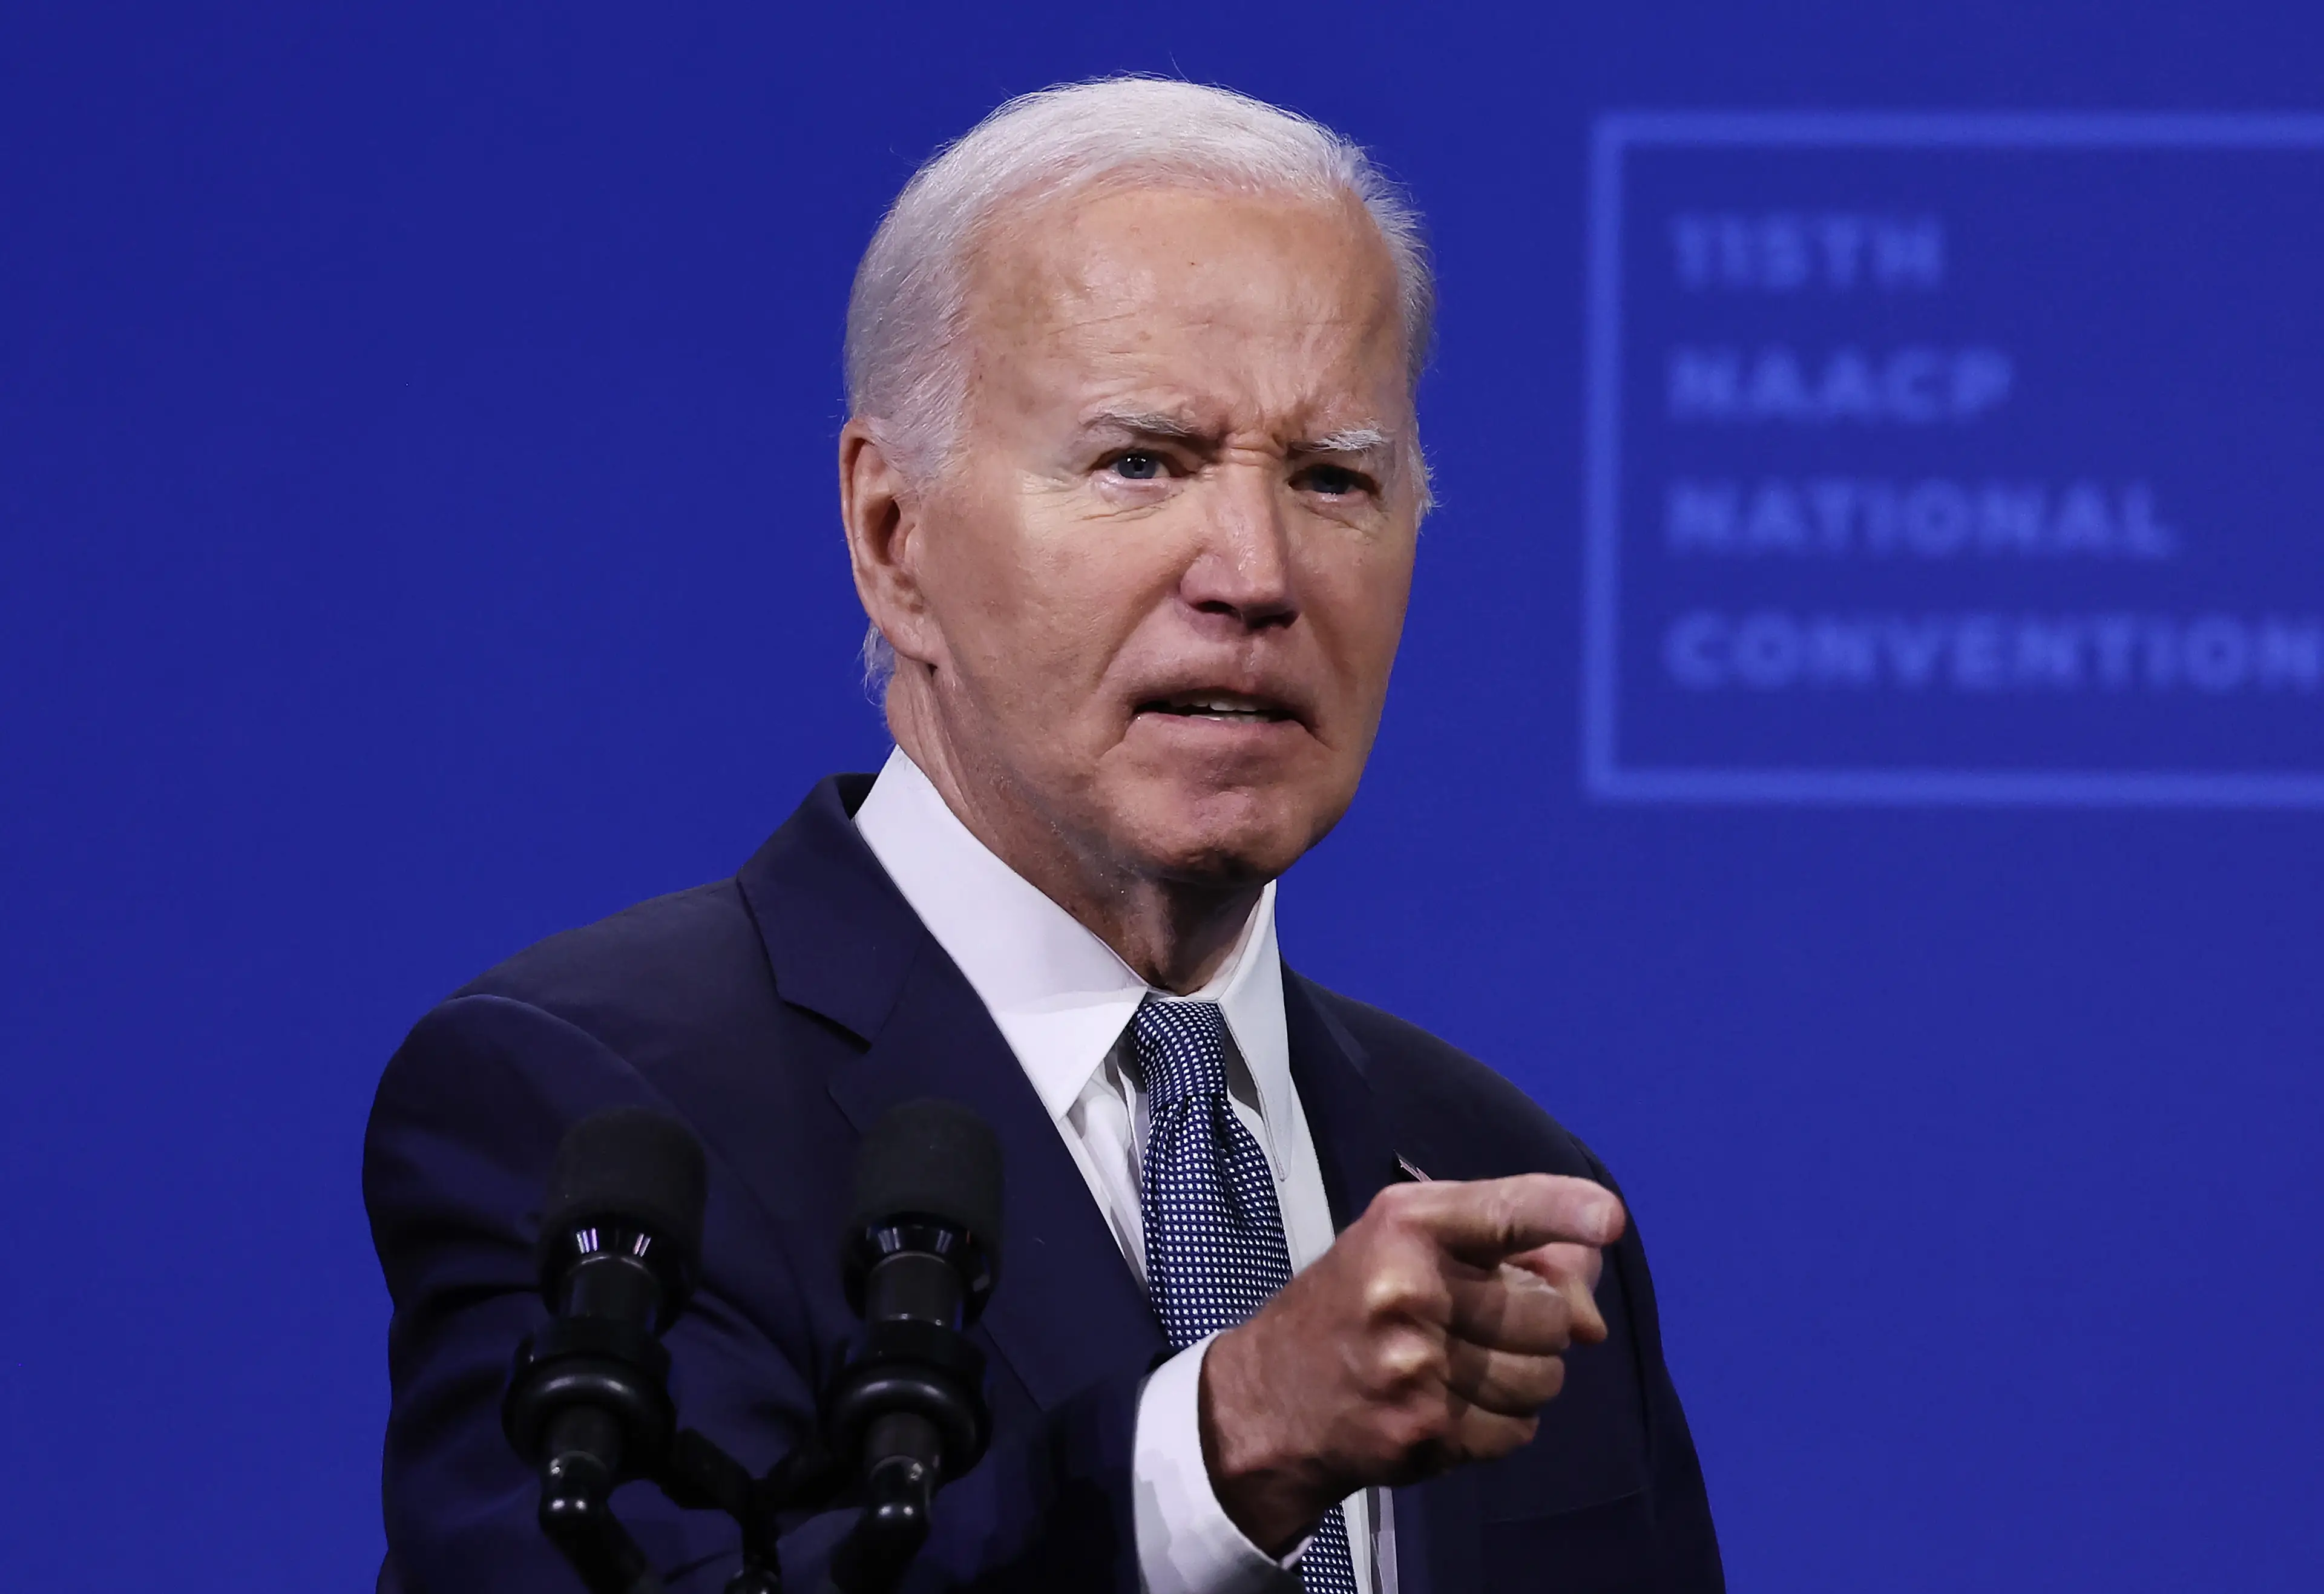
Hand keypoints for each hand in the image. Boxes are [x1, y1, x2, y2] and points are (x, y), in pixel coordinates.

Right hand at [1196, 1174, 1624, 1553]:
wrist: (1267, 1400)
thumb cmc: (1353, 1305)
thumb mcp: (1411, 1249)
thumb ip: (1513, 1255)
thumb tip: (1594, 1321)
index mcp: (1405, 1227)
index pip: (1503, 1212)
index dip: (1563, 1211)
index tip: (1609, 1219)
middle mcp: (1408, 1289)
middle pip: (1547, 1314)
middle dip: (1540, 1325)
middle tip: (1488, 1325)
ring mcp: (1414, 1366)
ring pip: (1543, 1379)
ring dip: (1526, 1379)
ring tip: (1468, 1369)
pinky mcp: (1422, 1430)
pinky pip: (1518, 1430)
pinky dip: (1503, 1424)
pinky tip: (1454, 1406)